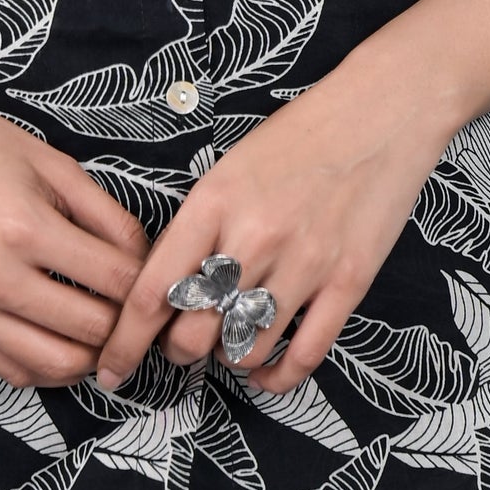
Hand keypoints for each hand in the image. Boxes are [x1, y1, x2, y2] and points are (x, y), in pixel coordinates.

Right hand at [0, 95, 153, 390]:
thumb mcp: (47, 161)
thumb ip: (104, 212)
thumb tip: (144, 257)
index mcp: (24, 227)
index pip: (114, 280)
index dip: (147, 281)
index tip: (158, 275)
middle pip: (91, 329)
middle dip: (128, 321)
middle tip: (140, 307)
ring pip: (56, 365)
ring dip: (93, 354)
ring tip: (106, 328)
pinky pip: (14, 372)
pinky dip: (50, 366)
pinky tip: (65, 340)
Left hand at [90, 68, 451, 395]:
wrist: (380, 111)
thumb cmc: (298, 138)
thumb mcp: (229, 169)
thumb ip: (198, 229)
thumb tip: (166, 292)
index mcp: (213, 202)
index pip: (152, 291)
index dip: (124, 343)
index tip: (109, 369)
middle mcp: (254, 236)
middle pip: (193, 333)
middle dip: (178, 351)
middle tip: (184, 344)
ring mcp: (305, 261)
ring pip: (244, 349)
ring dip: (229, 359)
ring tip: (230, 343)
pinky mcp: (349, 281)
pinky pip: (304, 355)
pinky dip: (277, 377)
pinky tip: (266, 371)